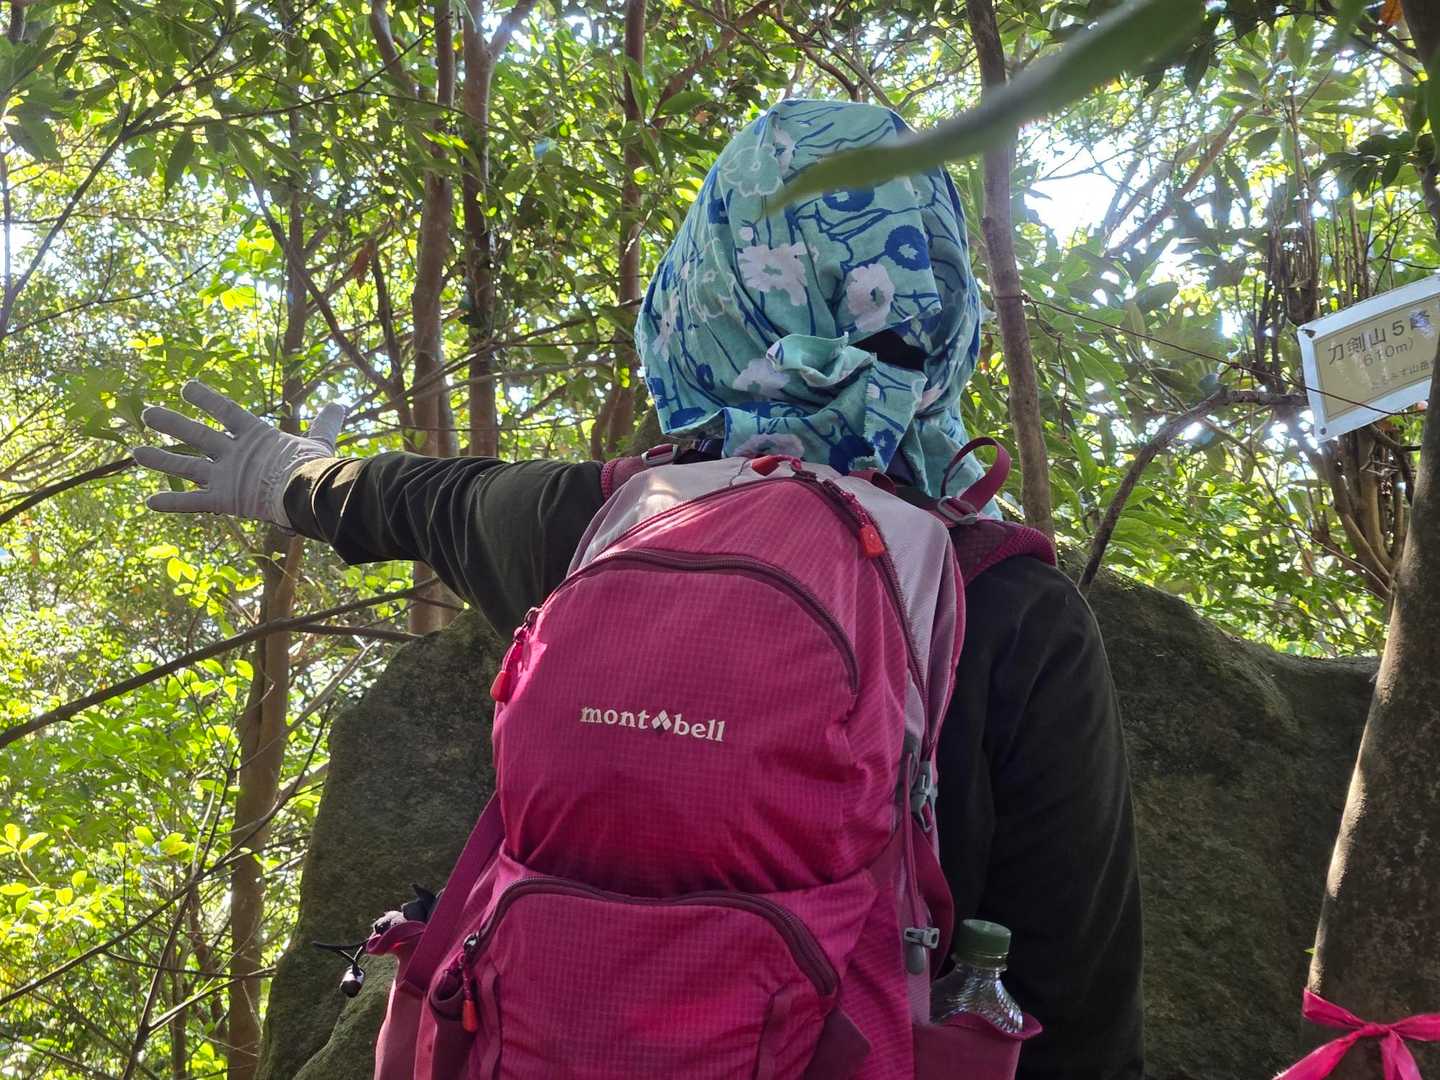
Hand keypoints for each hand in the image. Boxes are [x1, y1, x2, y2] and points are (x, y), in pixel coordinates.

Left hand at [133, 381, 346, 527]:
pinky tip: (149, 502)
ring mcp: (225, 474)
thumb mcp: (320, 441)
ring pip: (185, 464)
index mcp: (255, 434)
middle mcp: (234, 451)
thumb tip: (340, 403)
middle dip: (171, 422)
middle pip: (197, 434)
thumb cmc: (316, 467)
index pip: (226, 409)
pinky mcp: (223, 498)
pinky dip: (172, 502)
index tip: (187, 387)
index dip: (206, 397)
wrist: (308, 492)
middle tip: (148, 413)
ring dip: (160, 458)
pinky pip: (192, 502)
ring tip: (136, 452)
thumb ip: (325, 423)